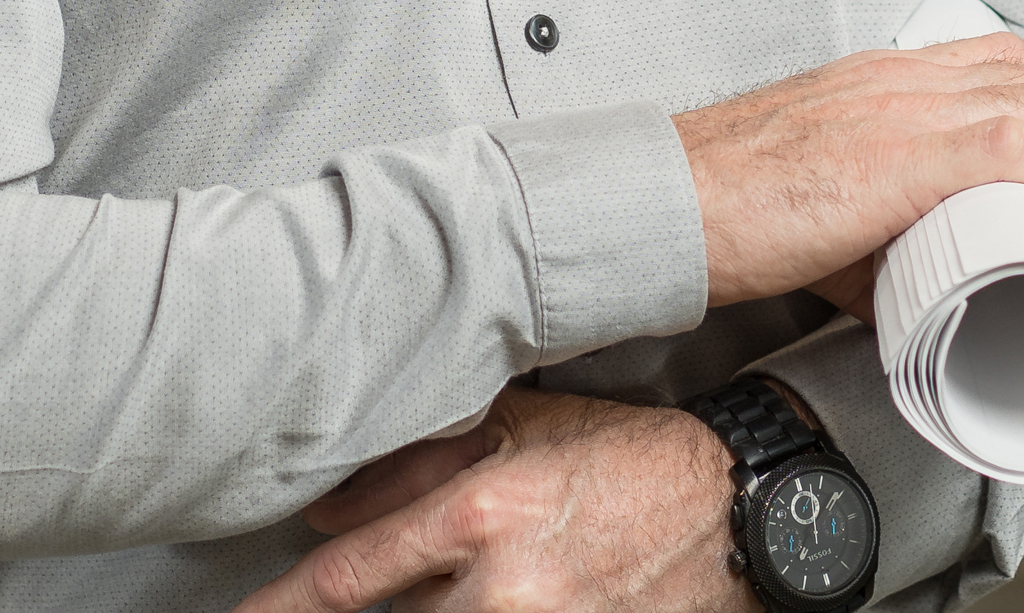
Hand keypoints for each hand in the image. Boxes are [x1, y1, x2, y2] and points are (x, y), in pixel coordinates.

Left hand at [235, 387, 745, 612]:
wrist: (741, 511)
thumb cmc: (632, 459)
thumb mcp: (526, 429)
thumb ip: (418, 465)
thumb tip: (324, 510)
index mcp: (480, 515)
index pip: (348, 580)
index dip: (282, 608)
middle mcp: (504, 590)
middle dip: (366, 609)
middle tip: (337, 597)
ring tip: (467, 581)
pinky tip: (482, 599)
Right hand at [673, 33, 1023, 311]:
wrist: (669, 201)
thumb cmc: (732, 206)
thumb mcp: (820, 197)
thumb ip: (876, 235)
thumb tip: (919, 295)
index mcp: (880, 75)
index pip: (999, 61)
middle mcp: (898, 76)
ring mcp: (898, 107)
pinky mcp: (895, 154)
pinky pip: (1010, 145)